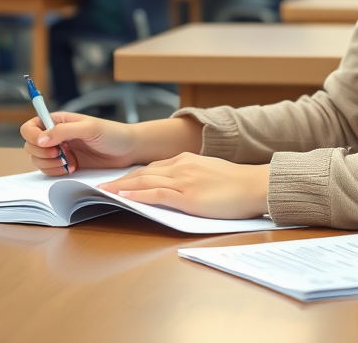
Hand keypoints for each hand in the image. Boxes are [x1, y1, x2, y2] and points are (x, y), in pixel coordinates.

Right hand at [21, 112, 133, 175]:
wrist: (128, 150)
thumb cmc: (112, 133)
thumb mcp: (89, 128)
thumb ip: (64, 131)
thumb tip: (41, 139)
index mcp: (58, 121)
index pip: (30, 127)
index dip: (32, 136)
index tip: (46, 143)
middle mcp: (56, 135)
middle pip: (30, 145)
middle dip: (42, 153)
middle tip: (62, 154)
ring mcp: (60, 151)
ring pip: (37, 160)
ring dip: (49, 164)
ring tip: (69, 162)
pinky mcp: (66, 164)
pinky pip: (49, 170)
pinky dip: (56, 172)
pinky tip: (72, 168)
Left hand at [98, 153, 269, 219]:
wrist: (255, 185)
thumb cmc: (237, 184)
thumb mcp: (210, 172)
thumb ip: (191, 176)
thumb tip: (178, 187)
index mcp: (187, 160)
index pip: (152, 166)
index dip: (132, 174)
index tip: (117, 180)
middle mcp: (182, 166)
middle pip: (143, 171)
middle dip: (120, 179)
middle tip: (101, 185)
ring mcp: (184, 181)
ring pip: (145, 180)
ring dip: (122, 186)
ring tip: (104, 191)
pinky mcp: (188, 196)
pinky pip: (157, 193)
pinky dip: (138, 193)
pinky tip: (124, 196)